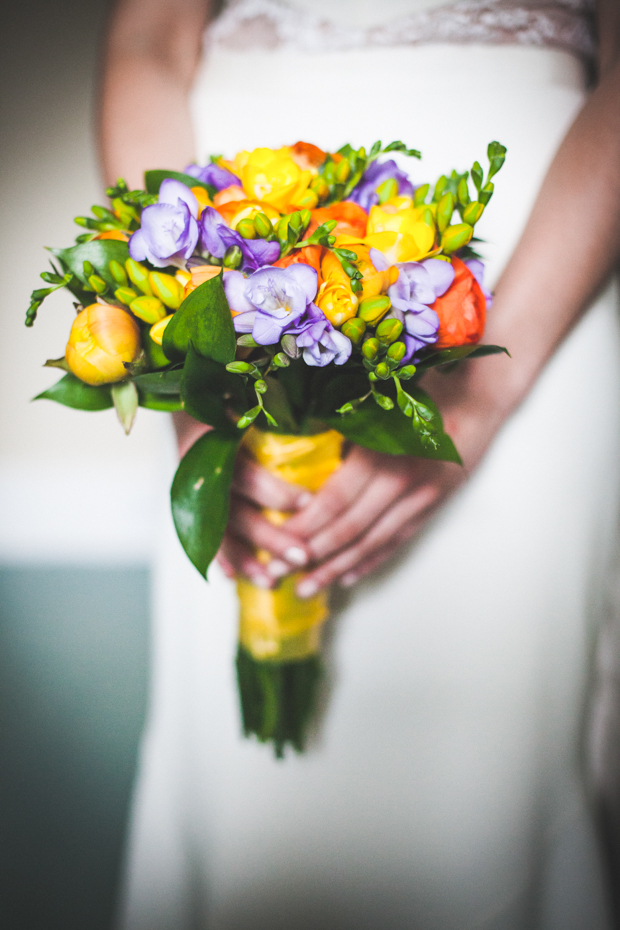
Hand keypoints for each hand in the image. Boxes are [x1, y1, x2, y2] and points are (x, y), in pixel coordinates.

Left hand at [218, 362, 510, 593]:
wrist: (483, 392)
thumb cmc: (426, 385)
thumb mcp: (379, 399)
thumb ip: (344, 431)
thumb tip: (301, 461)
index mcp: (384, 450)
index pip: (334, 500)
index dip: (303, 526)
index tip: (273, 541)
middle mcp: (404, 481)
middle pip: (349, 528)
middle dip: (310, 556)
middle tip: (276, 574)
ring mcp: (423, 498)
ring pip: (373, 542)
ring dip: (337, 568)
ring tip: (307, 588)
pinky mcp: (435, 506)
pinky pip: (398, 540)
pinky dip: (371, 560)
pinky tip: (347, 576)